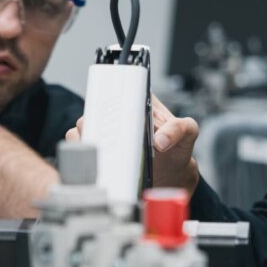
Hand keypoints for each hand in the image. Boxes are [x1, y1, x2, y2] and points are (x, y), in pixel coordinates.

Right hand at [66, 94, 199, 192]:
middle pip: (91, 110)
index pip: (114, 89)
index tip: (114, 115)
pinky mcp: (97, 155)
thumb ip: (179, 129)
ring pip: (78, 130)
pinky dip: (83, 160)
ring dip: (86, 143)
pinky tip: (97, 166)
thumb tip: (160, 140)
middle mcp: (116, 115)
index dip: (109, 99)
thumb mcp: (188, 133)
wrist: (171, 176)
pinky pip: (78, 153)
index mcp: (136, 101)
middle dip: (95, 124)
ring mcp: (104, 135)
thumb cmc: (177, 149)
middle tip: (108, 139)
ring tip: (103, 155)